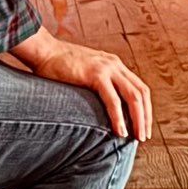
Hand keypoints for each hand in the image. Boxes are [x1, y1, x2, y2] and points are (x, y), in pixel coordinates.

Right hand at [2, 28, 152, 140]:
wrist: (42, 51)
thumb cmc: (57, 66)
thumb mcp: (84, 73)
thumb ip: (95, 85)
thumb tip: (99, 108)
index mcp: (114, 64)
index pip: (139, 88)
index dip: (145, 108)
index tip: (143, 126)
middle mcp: (115, 65)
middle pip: (141, 93)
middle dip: (145, 117)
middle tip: (144, 136)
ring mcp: (106, 68)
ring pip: (133, 97)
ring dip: (138, 119)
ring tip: (137, 137)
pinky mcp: (95, 75)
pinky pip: (113, 100)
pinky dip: (119, 117)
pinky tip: (120, 131)